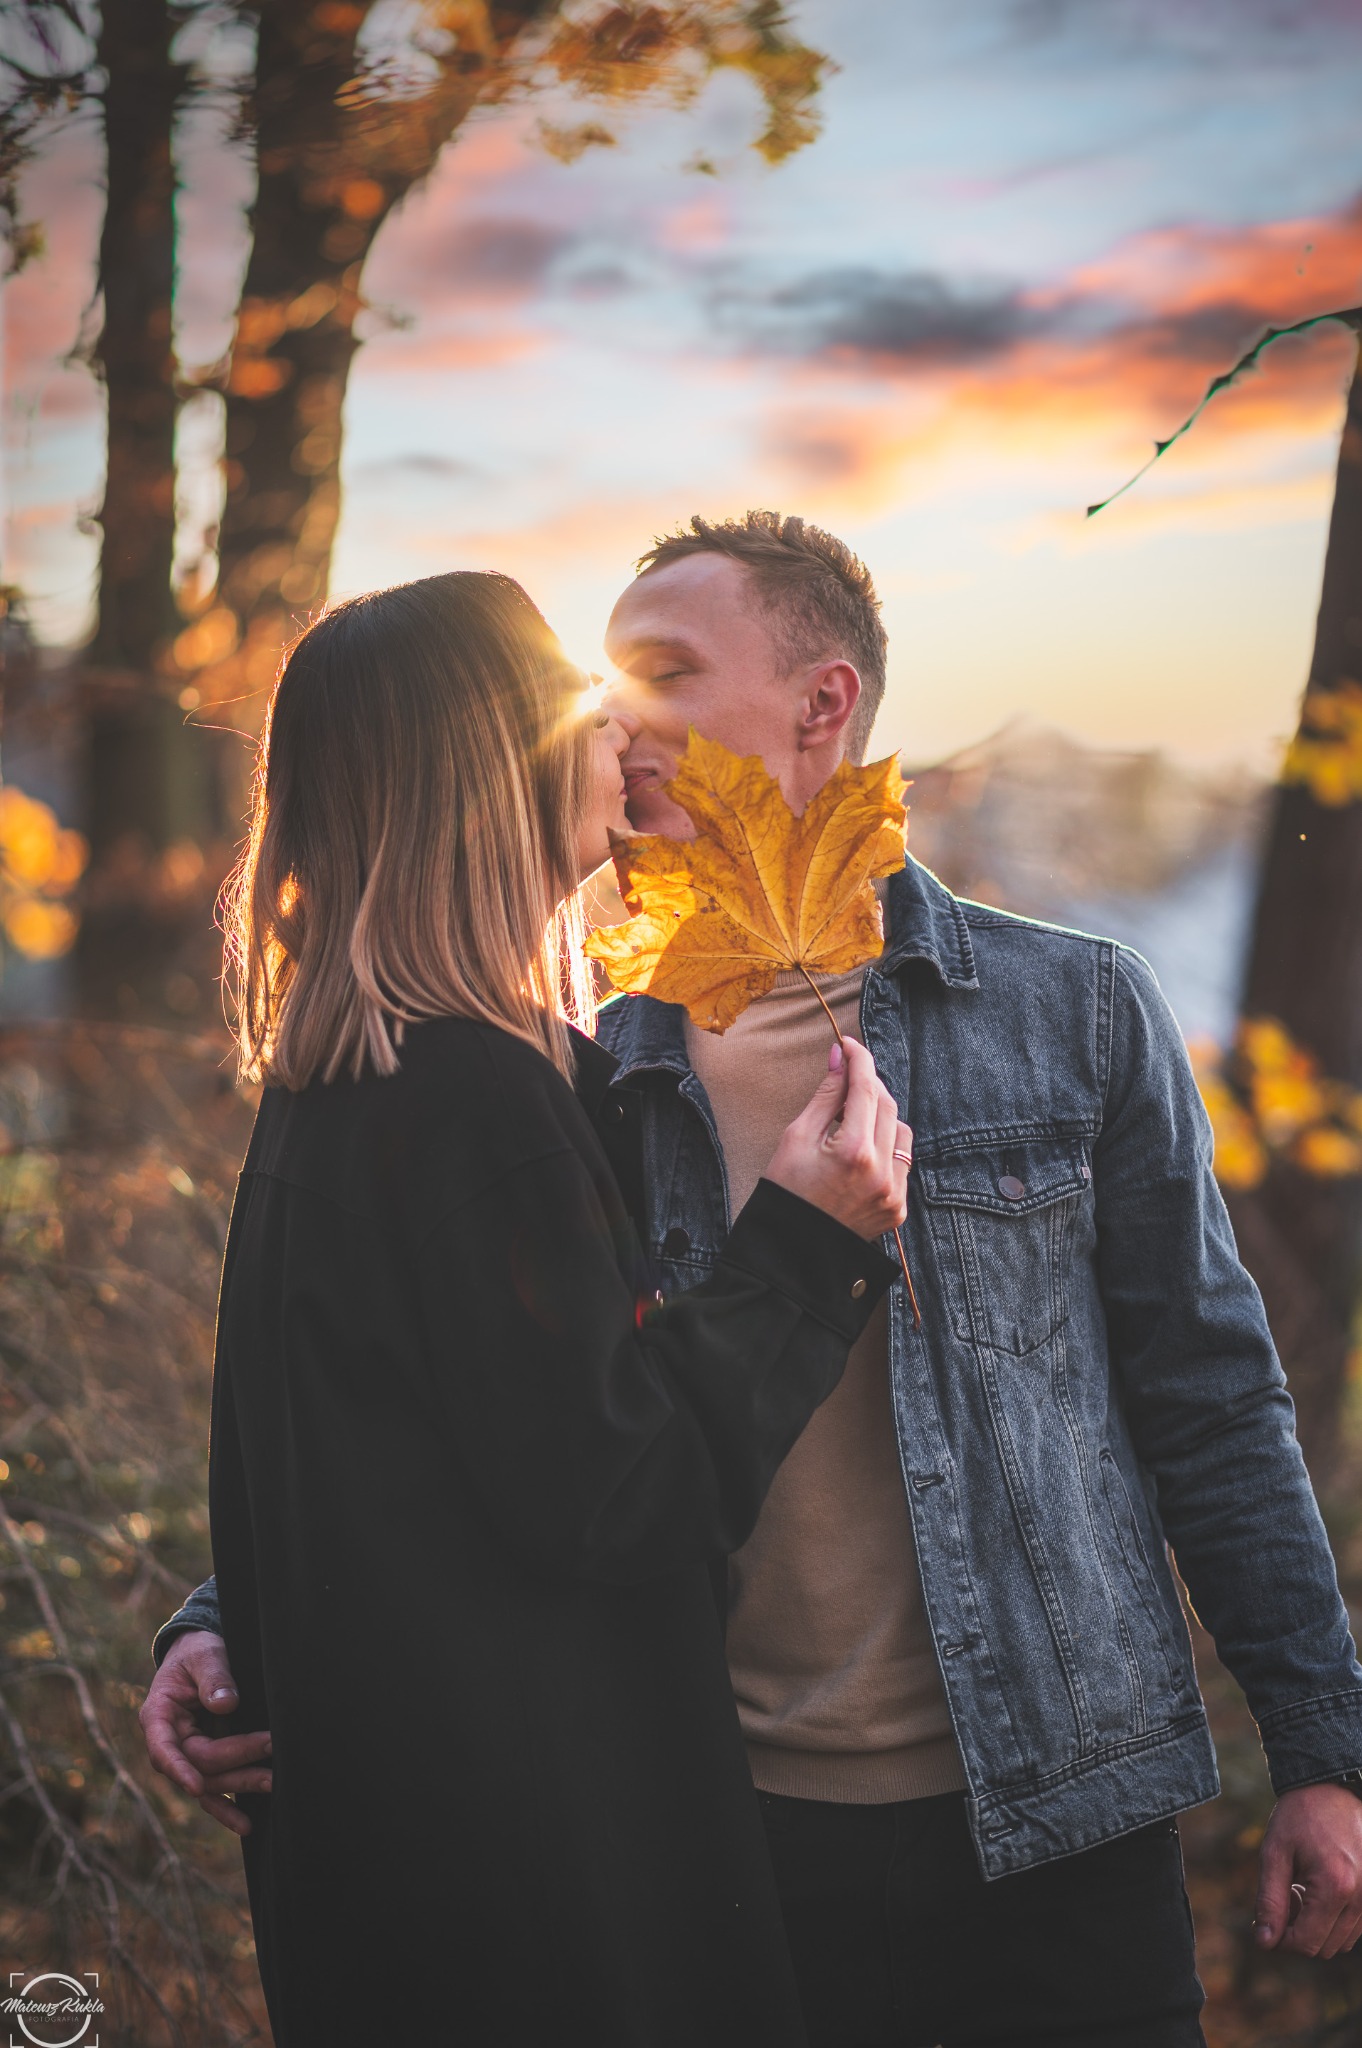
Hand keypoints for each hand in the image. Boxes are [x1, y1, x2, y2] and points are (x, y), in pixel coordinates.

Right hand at [139, 1630, 272, 1838]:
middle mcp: (169, 1742)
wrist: (199, 1655)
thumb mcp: (204, 1655)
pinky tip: (247, 1826)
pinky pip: (213, 1790)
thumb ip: (214, 1677)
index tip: (195, 1786)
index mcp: (158, 1715)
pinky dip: (228, 1807)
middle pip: (198, 1764)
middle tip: (271, 1754)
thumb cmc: (198, 1652)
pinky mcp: (204, 1762)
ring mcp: (186, 1755)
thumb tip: (226, 1704)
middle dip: (234, 1763)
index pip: (164, 1749)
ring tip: (273, 1784)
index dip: (178, 1769)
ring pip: (210, 1781)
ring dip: (239, 1786)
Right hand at [765, 1039, 911, 1241]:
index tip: (848, 1045)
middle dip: (869, 1084)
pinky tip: (859, 1153)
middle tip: (847, 1076)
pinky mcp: (898, 1208)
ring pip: (901, 1132)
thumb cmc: (785, 1192)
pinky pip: (901, 1163)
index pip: (866, 1088)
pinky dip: (885, 1149)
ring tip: (851, 1121)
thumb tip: (839, 1058)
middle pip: (887, 1104)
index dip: (859, 1059)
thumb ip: (825, 1096)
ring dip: (881, 1116)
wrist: (790, 1251)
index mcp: (852, 1151)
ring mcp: (893, 1193)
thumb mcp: (796, 1137)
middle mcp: (881, 1172)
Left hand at [1253, 1783, 1361, 1957]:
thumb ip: (1270, 1901)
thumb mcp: (1274, 1853)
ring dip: (1318, 1926)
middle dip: (1299, 1930)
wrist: (1330, 1788)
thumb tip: (1265, 1943)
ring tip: (1306, 1887)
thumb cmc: (1298, 1817)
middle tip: (1289, 1892)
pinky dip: (1335, 1920)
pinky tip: (1322, 1889)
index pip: (1306, 1943)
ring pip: (1341, 1942)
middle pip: (1325, 1948)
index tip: (1270, 1915)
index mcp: (1335, 1887)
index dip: (1281, 1938)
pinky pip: (1355, 1929)